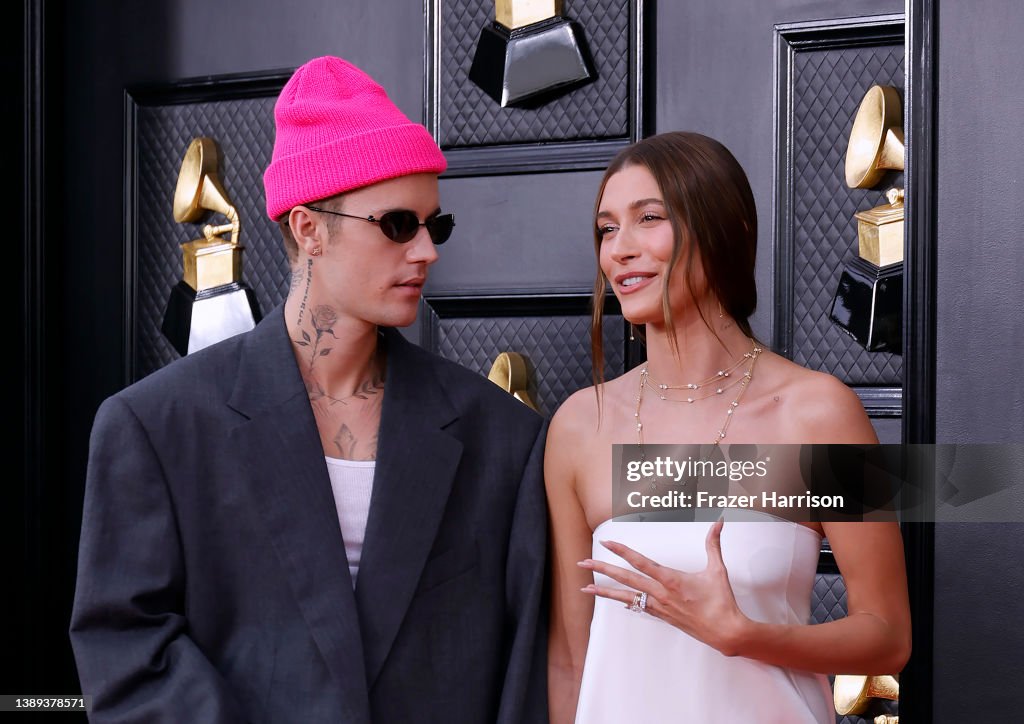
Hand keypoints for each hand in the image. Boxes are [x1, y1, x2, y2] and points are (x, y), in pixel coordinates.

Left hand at [578, 520, 748, 655]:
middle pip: (625, 579)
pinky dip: (626, 601)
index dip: (622, 551)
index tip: (606, 543)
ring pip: (626, 596)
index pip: (641, 562)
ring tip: (586, 590)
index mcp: (671, 580)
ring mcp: (659, 607)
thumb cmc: (721, 602)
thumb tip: (718, 522)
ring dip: (605, 592)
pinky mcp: (663, 616)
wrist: (725, 632)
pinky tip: (617, 600)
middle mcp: (660, 593)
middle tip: (583, 563)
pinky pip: (638, 606)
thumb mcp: (717, 569)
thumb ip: (714, 544)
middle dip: (602, 569)